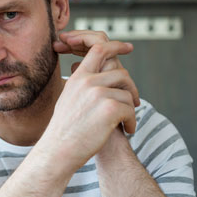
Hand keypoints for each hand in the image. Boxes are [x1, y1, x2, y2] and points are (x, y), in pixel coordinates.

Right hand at [54, 29, 140, 152]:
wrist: (60, 151)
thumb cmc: (65, 130)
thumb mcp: (68, 99)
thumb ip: (81, 83)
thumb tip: (89, 71)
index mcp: (78, 77)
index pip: (99, 48)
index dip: (115, 45)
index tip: (127, 46)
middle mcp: (88, 81)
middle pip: (121, 72)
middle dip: (131, 87)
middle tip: (136, 100)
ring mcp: (99, 94)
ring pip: (127, 93)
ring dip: (130, 108)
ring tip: (125, 122)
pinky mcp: (110, 108)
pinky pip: (131, 109)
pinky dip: (131, 121)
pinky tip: (126, 130)